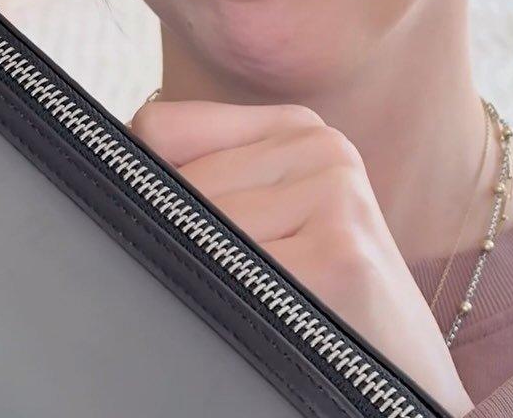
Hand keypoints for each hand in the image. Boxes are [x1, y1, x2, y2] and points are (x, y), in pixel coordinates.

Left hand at [130, 100, 473, 417]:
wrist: (409, 387)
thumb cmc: (321, 304)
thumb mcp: (270, 220)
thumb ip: (205, 178)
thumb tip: (103, 166)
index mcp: (296, 125)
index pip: (162, 127)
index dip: (150, 188)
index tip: (180, 233)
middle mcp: (320, 143)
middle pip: (176, 186)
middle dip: (181, 246)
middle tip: (236, 288)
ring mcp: (335, 190)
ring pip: (199, 233)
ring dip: (211, 283)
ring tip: (268, 305)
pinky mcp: (340, 251)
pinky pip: (232, 277)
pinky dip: (232, 313)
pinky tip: (280, 323)